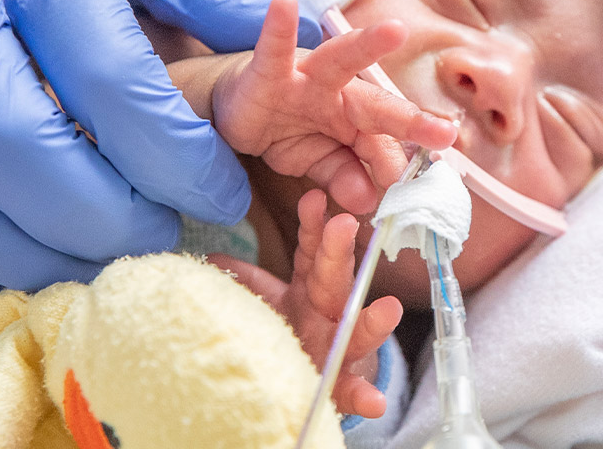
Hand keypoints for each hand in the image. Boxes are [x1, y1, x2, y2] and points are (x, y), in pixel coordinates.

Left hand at [210, 190, 402, 417]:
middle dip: (339, 252)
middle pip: (335, 279)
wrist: (317, 375)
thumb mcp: (271, 302)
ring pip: (357, 331)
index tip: (314, 199)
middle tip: (344, 224)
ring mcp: (339, 346)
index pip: (312, 250)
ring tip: (388, 308)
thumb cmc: (295, 330)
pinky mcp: (340, 383)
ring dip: (373, 322)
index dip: (313, 225)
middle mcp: (329, 311)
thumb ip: (248, 282)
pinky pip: (352, 390)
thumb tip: (214, 258)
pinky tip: (375, 401)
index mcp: (310, 286)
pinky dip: (364, 395)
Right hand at [212, 0, 457, 212]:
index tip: (423, 189)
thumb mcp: (317, 161)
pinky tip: (284, 4)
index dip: (401, 167)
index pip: (385, 145)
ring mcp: (307, 78)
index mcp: (357, 121)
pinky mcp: (269, 71)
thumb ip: (342, 176)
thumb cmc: (289, 130)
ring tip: (395, 31)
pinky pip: (273, 50)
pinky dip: (277, 29)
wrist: (239, 110)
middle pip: (379, 105)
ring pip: (340, 59)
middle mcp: (341, 93)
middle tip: (446, 134)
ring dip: (368, 44)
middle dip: (411, 119)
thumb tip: (366, 202)